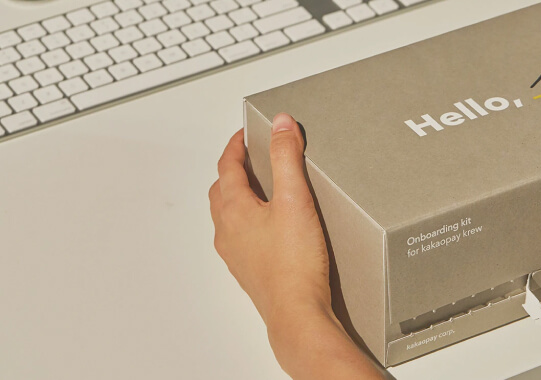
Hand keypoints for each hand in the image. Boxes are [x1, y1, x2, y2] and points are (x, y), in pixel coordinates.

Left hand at [209, 114, 382, 378]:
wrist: (297, 313)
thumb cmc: (294, 264)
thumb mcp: (295, 199)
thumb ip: (287, 157)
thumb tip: (281, 124)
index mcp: (234, 209)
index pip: (227, 166)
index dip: (236, 146)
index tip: (245, 134)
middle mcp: (228, 231)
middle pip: (222, 191)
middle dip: (234, 170)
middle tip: (250, 158)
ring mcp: (236, 254)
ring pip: (227, 216)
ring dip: (238, 197)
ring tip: (259, 190)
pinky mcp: (249, 271)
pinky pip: (239, 238)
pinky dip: (247, 223)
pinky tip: (268, 230)